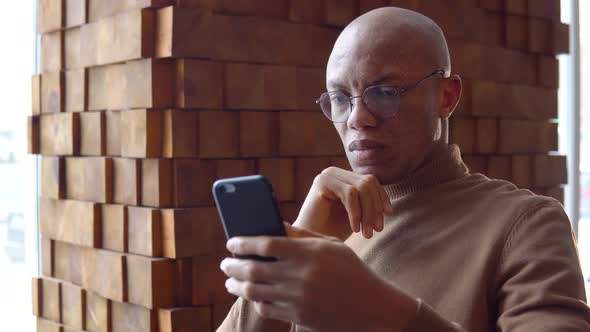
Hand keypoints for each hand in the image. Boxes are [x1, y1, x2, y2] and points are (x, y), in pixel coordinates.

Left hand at [220, 224, 416, 331]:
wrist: (372, 307)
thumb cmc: (351, 271)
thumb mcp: (331, 246)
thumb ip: (302, 236)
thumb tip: (276, 225)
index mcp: (308, 252)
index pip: (265, 245)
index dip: (243, 243)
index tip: (231, 243)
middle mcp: (300, 275)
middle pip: (253, 269)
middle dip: (233, 266)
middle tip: (224, 264)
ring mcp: (297, 298)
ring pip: (254, 291)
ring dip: (236, 286)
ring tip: (230, 282)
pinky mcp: (298, 316)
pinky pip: (266, 309)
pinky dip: (255, 302)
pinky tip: (252, 296)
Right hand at [295, 167, 392, 239]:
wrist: (309, 242)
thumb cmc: (331, 230)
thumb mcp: (356, 214)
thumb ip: (368, 203)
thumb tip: (387, 204)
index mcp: (343, 177)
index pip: (370, 180)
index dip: (381, 197)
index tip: (387, 215)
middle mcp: (334, 172)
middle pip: (368, 182)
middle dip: (375, 207)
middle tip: (376, 230)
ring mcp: (327, 175)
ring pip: (361, 187)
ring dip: (368, 212)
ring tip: (366, 233)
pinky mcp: (322, 182)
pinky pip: (350, 194)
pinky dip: (356, 213)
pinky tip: (355, 229)